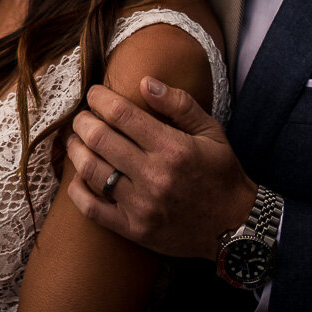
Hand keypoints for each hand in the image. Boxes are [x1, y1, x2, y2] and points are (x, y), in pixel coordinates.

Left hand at [66, 77, 256, 258]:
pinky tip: (76, 177)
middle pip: (100, 139)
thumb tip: (144, 82)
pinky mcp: (134, 229)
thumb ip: (178, 104)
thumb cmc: (221, 174)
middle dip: (83, 122)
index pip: (122, 114)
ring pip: (92, 171)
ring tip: (75, 141)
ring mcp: (142, 205)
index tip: (94, 93)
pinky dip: (77, 191)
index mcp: (172, 148)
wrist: (235, 227)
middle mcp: (154, 176)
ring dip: (76, 150)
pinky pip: (93, 209)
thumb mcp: (210, 132)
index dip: (100, 99)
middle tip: (82, 117)